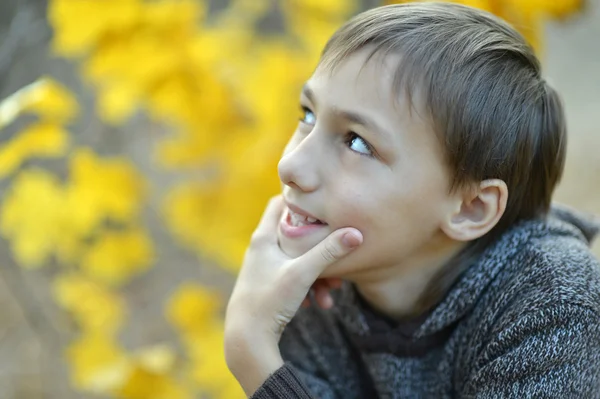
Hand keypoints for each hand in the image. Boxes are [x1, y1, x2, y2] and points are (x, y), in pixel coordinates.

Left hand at [224, 195, 361, 394]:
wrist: (247, 339)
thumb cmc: (270, 301)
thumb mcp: (303, 274)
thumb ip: (329, 252)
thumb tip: (356, 233)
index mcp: (263, 238)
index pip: (279, 203)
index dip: (300, 202)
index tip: (321, 209)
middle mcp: (260, 249)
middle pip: (294, 234)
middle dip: (318, 246)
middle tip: (337, 254)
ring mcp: (263, 268)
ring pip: (297, 260)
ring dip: (317, 272)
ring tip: (332, 292)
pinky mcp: (267, 286)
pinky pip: (292, 277)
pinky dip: (307, 286)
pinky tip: (317, 304)